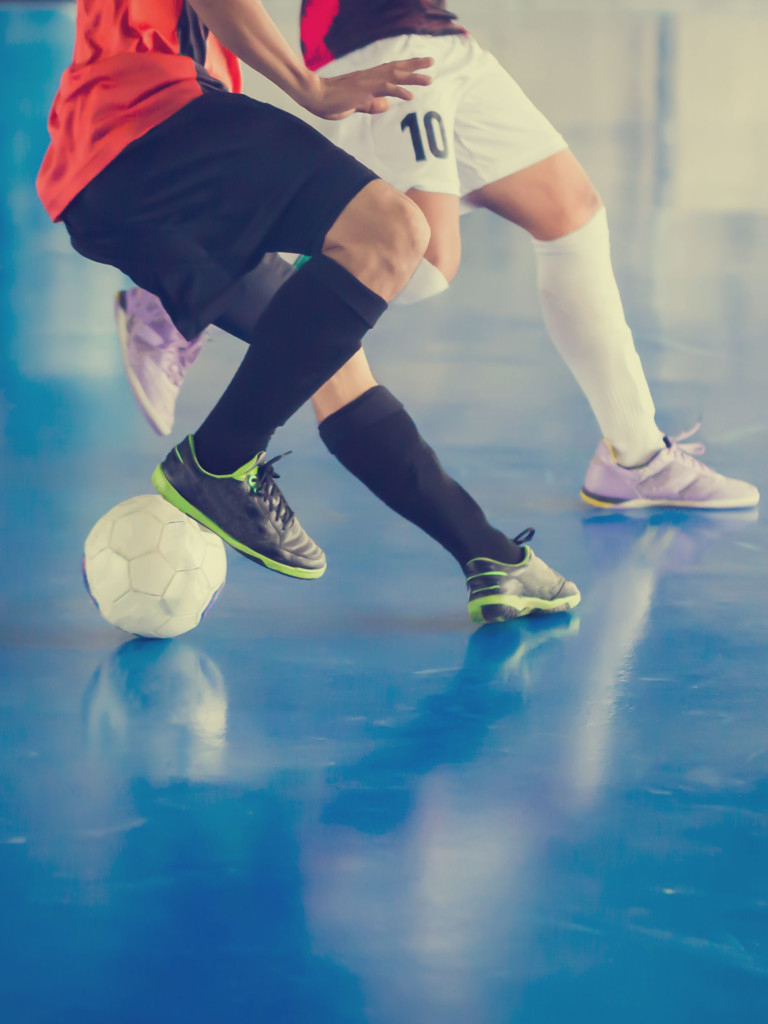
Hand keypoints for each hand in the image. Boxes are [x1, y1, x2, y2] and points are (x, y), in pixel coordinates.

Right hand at [301, 58, 433, 119]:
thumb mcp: (354, 105)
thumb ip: (370, 104)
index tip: (420, 66)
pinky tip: (411, 95)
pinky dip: (399, 91)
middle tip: (431, 62)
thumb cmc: (330, 101)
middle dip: (415, 65)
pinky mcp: (364, 91)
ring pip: (395, 76)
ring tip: (429, 79)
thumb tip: (386, 104)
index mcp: (367, 78)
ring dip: (413, 77)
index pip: (390, 69)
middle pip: (396, 68)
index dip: (405, 67)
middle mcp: (369, 77)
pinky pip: (385, 89)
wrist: (314, 95)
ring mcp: (367, 83)